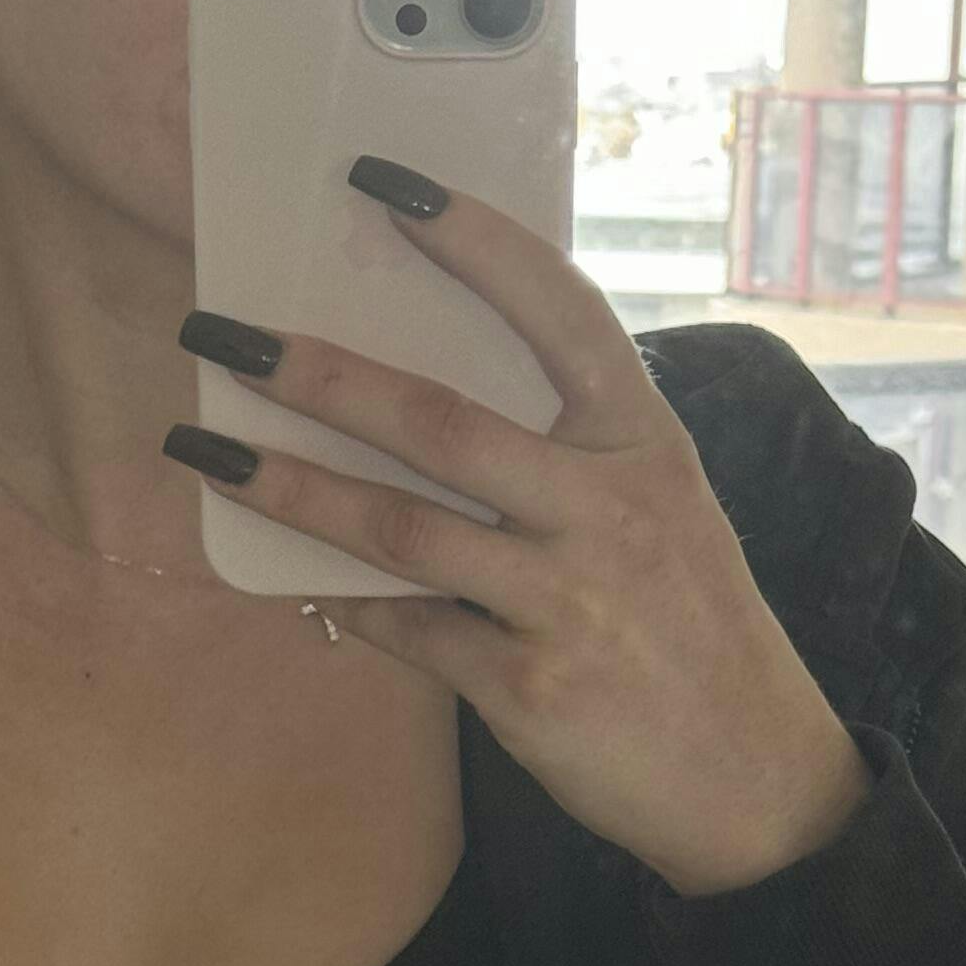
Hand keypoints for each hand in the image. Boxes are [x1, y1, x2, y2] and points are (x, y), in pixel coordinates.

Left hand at [167, 159, 878, 900]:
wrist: (755, 778)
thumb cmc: (691, 632)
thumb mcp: (661, 515)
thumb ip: (570, 461)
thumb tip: (429, 418)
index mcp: (644, 443)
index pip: (558, 311)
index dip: (474, 242)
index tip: (385, 187)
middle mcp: (608, 508)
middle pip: (441, 422)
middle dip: (318, 375)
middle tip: (221, 335)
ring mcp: (567, 600)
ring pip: (401, 529)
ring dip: (291, 489)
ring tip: (210, 453)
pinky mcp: (530, 687)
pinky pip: (412, 632)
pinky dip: (351, 607)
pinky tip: (301, 590)